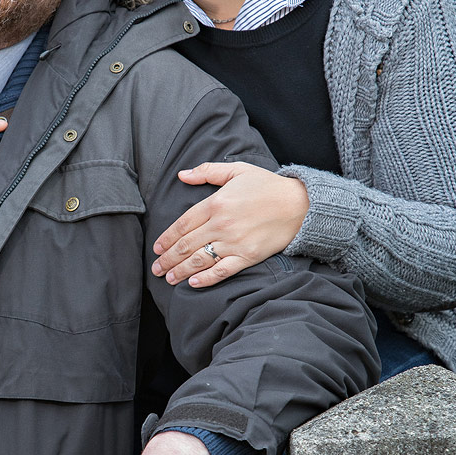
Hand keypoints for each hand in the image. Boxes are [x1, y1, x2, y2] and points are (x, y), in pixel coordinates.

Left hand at [151, 161, 309, 286]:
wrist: (299, 205)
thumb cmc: (267, 186)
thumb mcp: (237, 170)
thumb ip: (208, 171)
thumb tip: (182, 175)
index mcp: (215, 203)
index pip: (182, 224)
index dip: (166, 238)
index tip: (157, 248)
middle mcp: (221, 225)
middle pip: (186, 245)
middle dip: (167, 259)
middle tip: (156, 268)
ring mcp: (234, 242)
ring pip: (199, 260)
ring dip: (180, 271)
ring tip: (168, 278)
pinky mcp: (247, 257)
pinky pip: (221, 271)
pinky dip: (205, 279)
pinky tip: (193, 283)